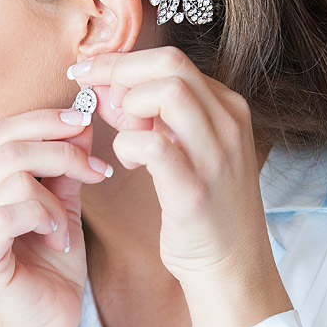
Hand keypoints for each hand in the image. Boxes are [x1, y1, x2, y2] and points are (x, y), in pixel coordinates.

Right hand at [0, 109, 111, 326]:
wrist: (49, 326)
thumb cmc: (53, 267)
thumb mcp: (63, 204)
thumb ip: (64, 166)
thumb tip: (80, 120)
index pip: (0, 130)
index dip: (46, 120)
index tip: (87, 125)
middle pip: (6, 147)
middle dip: (61, 151)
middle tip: (97, 171)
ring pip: (12, 179)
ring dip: (56, 198)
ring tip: (67, 227)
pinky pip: (9, 215)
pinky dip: (45, 219)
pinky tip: (58, 238)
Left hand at [71, 46, 291, 326]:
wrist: (233, 268)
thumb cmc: (206, 209)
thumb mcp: (193, 148)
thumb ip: (161, 116)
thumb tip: (113, 87)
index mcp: (228, 108)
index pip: (172, 59)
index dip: (124, 63)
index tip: (93, 75)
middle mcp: (228, 124)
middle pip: (169, 64)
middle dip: (119, 72)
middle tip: (94, 96)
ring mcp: (215, 156)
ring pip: (168, 91)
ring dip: (130, 105)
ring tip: (122, 132)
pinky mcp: (195, 191)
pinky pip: (154, 145)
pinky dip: (129, 145)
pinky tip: (128, 163)